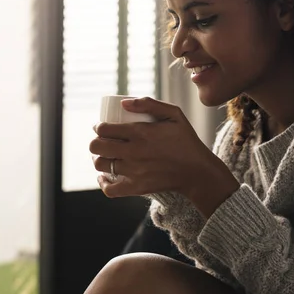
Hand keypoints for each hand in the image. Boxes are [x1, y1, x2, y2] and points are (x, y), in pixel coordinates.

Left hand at [89, 97, 238, 217]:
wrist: (197, 171)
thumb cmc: (186, 140)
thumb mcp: (174, 114)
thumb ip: (149, 104)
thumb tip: (123, 103)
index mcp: (140, 132)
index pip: (104, 129)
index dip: (98, 127)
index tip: (102, 127)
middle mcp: (133, 152)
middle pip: (96, 147)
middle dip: (95, 142)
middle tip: (102, 141)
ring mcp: (134, 171)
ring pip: (101, 166)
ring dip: (98, 159)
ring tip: (104, 156)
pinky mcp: (137, 188)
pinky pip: (110, 189)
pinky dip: (103, 183)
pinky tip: (104, 177)